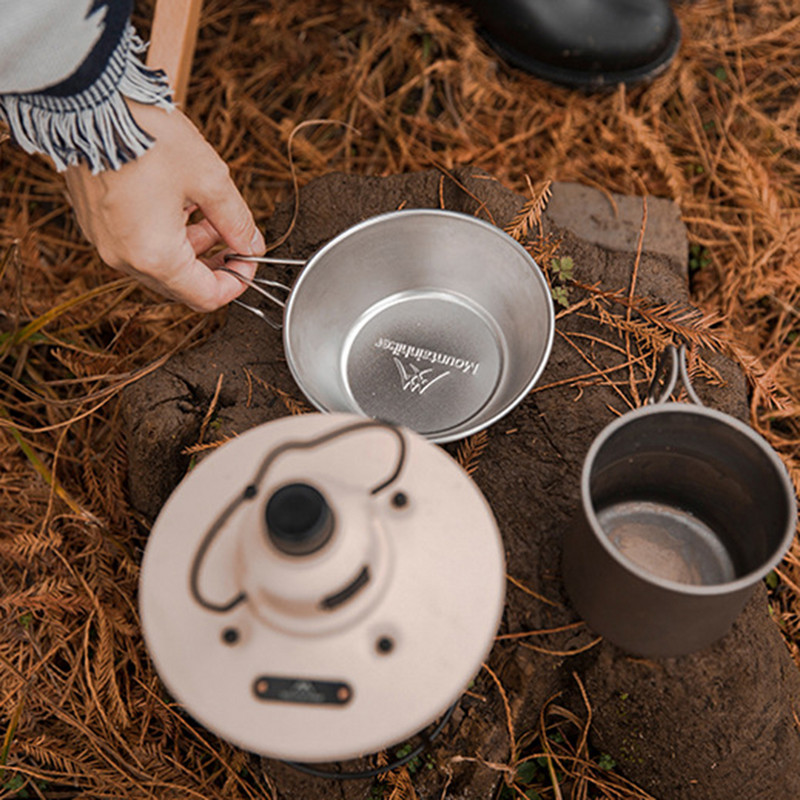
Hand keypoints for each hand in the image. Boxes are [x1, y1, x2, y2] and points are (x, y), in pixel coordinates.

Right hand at [64, 100, 264, 310]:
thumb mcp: (210, 179)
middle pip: (181, 285)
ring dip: (190, 246)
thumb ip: (236, 221)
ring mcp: (105, 241)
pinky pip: (136, 244)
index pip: (205, 297)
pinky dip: (163, 235)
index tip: (249, 260)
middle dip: (213, 263)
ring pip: (159, 264)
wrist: (88, 97)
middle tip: (233, 236)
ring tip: (207, 212)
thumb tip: (252, 245)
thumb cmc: (146, 134)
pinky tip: (177, 203)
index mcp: (155, 256)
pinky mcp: (95, 222)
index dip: (236, 283)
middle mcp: (124, 258)